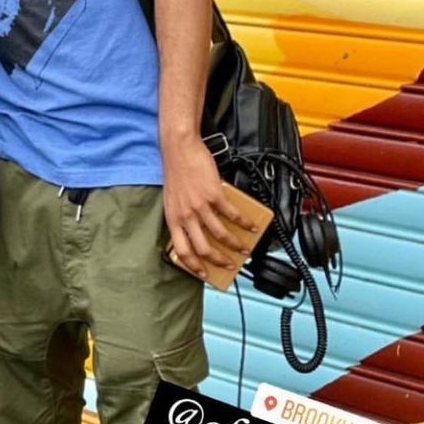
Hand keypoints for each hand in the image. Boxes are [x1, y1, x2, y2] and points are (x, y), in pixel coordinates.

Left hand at [163, 136, 260, 279]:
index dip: (194, 266)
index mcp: (173, 219)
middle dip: (219, 261)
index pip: (181, 251)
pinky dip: (244, 222)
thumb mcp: (172, 201)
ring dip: (234, 244)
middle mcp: (186, 215)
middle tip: (229, 265)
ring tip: (244, 248)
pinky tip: (250, 225)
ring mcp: (200, 206)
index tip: (204, 274)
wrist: (180, 150)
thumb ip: (182, 217)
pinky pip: (232, 214)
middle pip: (203, 248)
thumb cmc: (176, 172)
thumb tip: (195, 232)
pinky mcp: (214, 194)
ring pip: (220, 234)